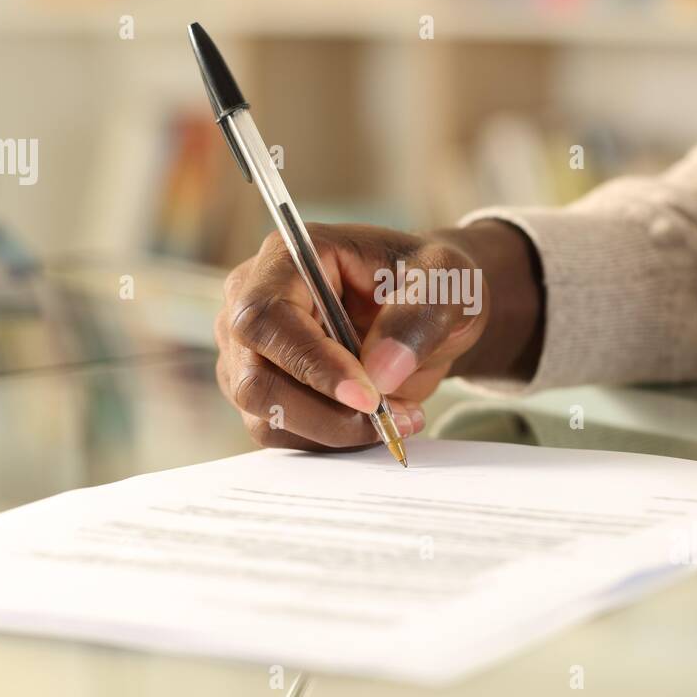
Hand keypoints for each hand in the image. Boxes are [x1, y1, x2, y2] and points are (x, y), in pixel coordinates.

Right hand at [215, 220, 541, 450]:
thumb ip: (419, 317)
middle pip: (255, 379)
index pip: (267, 318)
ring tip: (399, 414)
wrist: (430, 308)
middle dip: (327, 412)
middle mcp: (253, 303)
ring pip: (268, 417)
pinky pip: (283, 434)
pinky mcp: (266, 392)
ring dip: (336, 431)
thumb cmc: (430, 280)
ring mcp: (251, 352)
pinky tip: (376, 421)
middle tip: (391, 415)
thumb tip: (379, 372)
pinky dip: (332, 440)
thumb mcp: (446, 281)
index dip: (311, 362)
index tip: (368, 396)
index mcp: (288, 257)